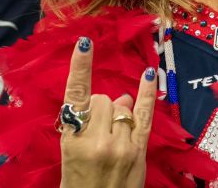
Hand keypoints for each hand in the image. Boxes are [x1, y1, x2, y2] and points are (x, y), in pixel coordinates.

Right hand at [58, 37, 157, 187]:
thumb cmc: (77, 183)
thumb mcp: (69, 155)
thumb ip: (87, 124)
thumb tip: (118, 97)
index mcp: (72, 140)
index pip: (76, 96)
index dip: (80, 68)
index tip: (84, 44)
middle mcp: (97, 139)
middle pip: (102, 99)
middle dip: (99, 108)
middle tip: (95, 131)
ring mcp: (120, 144)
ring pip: (121, 106)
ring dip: (116, 113)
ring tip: (109, 135)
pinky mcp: (139, 151)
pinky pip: (145, 115)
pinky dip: (148, 94)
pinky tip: (149, 75)